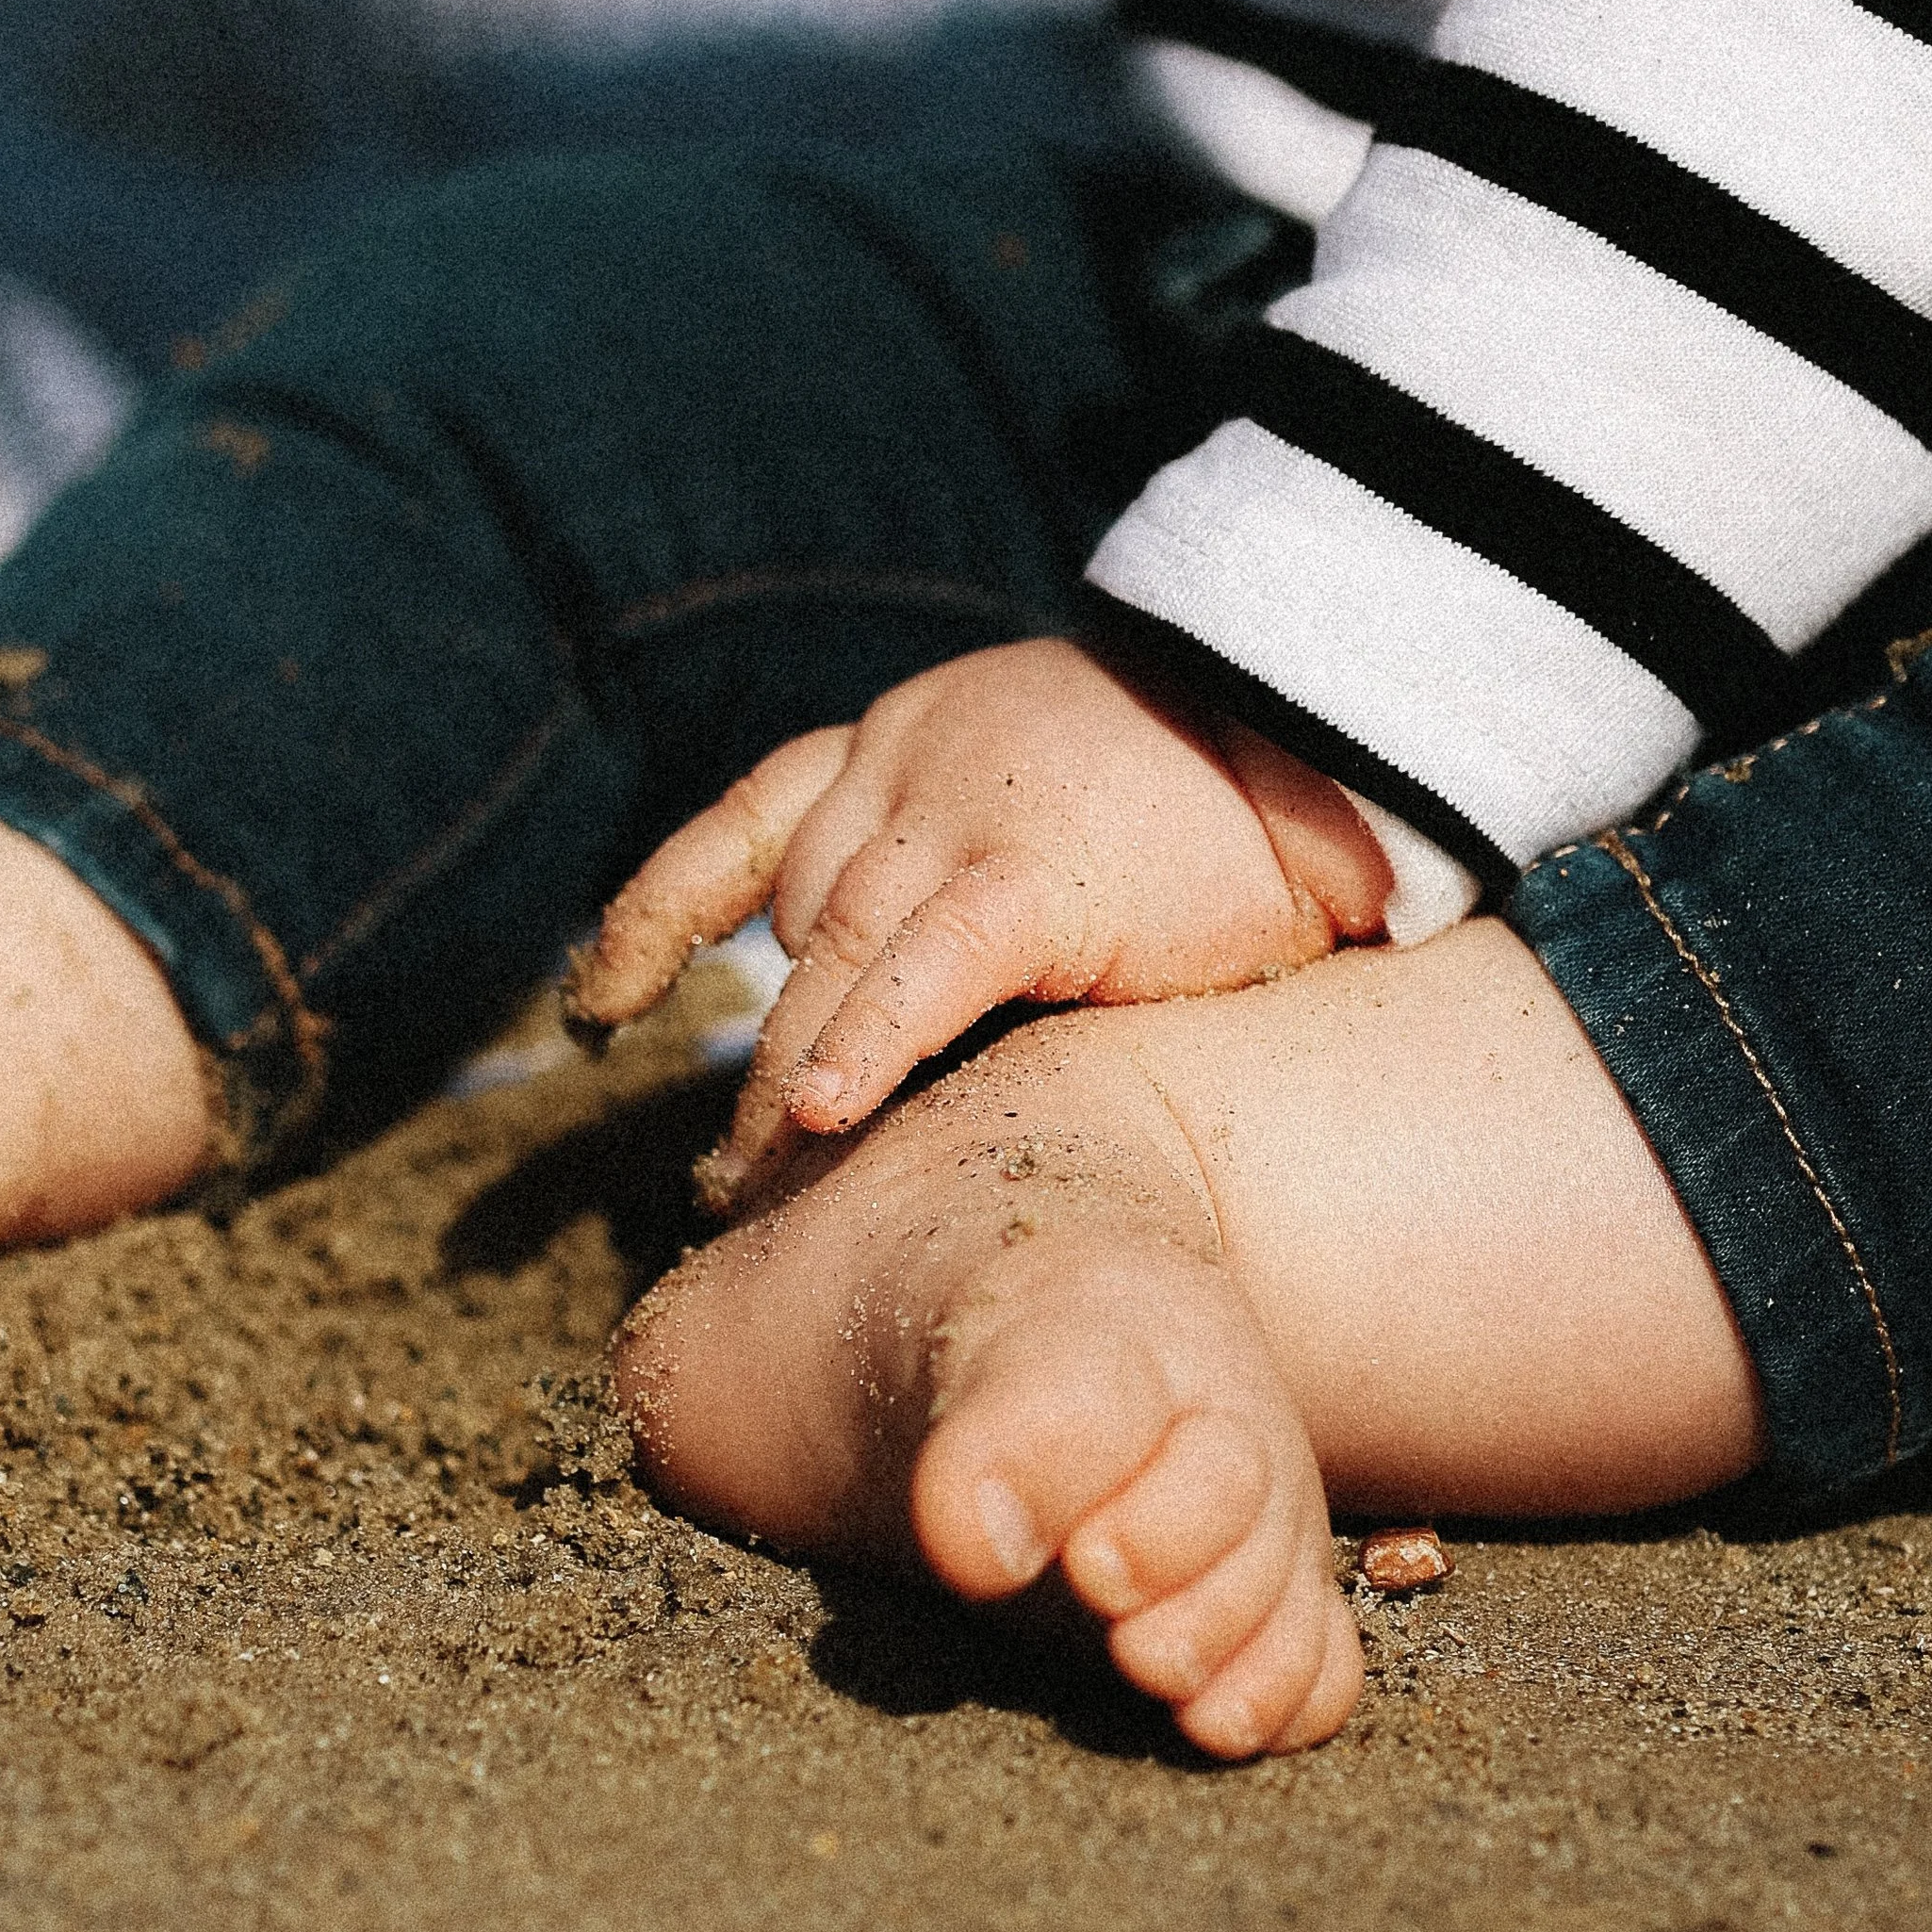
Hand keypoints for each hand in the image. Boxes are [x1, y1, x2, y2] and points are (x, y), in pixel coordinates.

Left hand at [564, 638, 1394, 1203]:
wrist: (1328, 740)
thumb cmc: (1211, 793)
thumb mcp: (1050, 789)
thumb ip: (965, 866)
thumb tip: (905, 988)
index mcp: (907, 738)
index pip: (749, 822)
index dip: (664, 911)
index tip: (603, 1001)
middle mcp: (909, 762)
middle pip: (791, 918)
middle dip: (746, 1046)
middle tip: (714, 1181)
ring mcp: (965, 815)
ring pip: (829, 958)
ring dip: (779, 1086)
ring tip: (739, 1192)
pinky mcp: (1032, 879)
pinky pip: (918, 975)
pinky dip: (861, 1047)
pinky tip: (818, 1117)